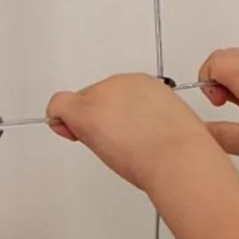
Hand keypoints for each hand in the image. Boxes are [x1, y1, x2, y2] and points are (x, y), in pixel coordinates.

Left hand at [46, 74, 213, 190]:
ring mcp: (103, 94)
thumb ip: (148, 116)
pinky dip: (61, 121)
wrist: (177, 157)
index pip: (118, 94)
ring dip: (88, 125)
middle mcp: (123, 82)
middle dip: (101, 120)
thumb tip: (133, 129)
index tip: (124, 130)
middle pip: (96, 98)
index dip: (116, 114)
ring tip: (112, 147)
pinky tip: (71, 134)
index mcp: (147, 83)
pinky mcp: (85, 110)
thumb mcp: (171, 122)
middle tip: (119, 143)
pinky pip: (59, 107)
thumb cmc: (180, 149)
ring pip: (80, 106)